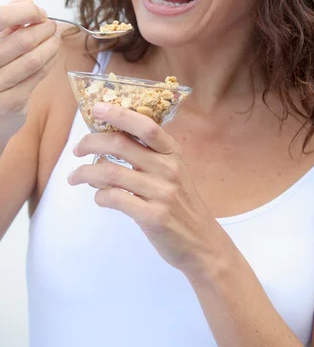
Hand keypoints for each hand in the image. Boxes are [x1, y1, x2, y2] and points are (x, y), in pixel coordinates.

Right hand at [0, 0, 59, 143]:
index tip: (38, 12)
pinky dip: (49, 62)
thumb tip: (26, 0)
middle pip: (22, 40)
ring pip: (33, 60)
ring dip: (51, 46)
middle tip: (52, 26)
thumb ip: (6, 17)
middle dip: (44, 29)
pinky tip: (52, 55)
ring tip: (55, 38)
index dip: (26, 11)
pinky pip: (36, 77)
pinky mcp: (8, 104)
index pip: (1, 17)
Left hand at [68, 102, 232, 277]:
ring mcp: (161, 193)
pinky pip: (114, 198)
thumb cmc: (182, 204)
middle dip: (91, 142)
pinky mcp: (152, 217)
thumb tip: (108, 142)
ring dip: (85, 172)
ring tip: (74, 177)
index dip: (120, 113)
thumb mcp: (173, 173)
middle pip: (120, 144)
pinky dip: (99, 196)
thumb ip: (149, 156)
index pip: (146, 125)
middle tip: (77, 149)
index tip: (97, 107)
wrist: (202, 243)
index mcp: (173, 153)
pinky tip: (99, 197)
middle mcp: (168, 168)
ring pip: (111, 172)